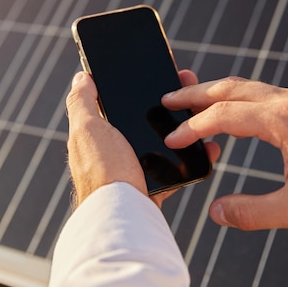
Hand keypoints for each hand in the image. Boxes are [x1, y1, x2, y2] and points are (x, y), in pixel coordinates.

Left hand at [65, 70, 219, 208]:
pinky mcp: (153, 185)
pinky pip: (177, 166)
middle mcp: (115, 150)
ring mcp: (135, 167)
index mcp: (99, 133)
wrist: (122, 216)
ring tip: (203, 113)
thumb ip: (82, 103)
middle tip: (189, 86)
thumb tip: (81, 77)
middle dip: (169, 102)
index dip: (139, 84)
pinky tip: (206, 147)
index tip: (161, 70)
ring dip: (185, 126)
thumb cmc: (102, 172)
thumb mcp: (87, 129)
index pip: (120, 101)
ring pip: (165, 140)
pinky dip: (192, 156)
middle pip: (146, 118)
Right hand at [161, 76, 287, 230]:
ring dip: (217, 93)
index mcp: (282, 120)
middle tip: (168, 98)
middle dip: (195, 93)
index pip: (222, 116)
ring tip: (193, 102)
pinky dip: (240, 99)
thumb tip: (217, 212)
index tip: (171, 138)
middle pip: (230, 87)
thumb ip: (252, 212)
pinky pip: (265, 94)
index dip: (192, 127)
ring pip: (248, 86)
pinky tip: (237, 115)